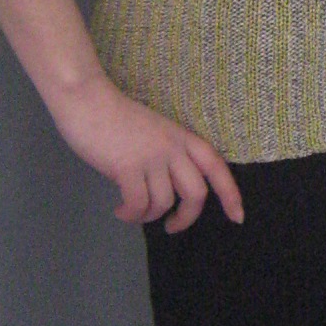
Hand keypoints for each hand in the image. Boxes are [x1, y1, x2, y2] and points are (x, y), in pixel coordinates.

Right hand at [51, 71, 244, 232]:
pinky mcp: (127, 167)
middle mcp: (173, 148)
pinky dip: (130, 214)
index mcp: (182, 138)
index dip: (231, 194)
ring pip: (164, 203)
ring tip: (132, 212)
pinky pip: (138, 204)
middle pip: (196, 194)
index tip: (238, 217)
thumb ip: (165, 157)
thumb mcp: (154, 133)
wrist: (87, 99)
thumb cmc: (116, 116)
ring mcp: (151, 157)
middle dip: (185, 217)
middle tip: (171, 225)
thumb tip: (165, 189)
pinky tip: (121, 211)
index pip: (216, 167)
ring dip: (148, 216)